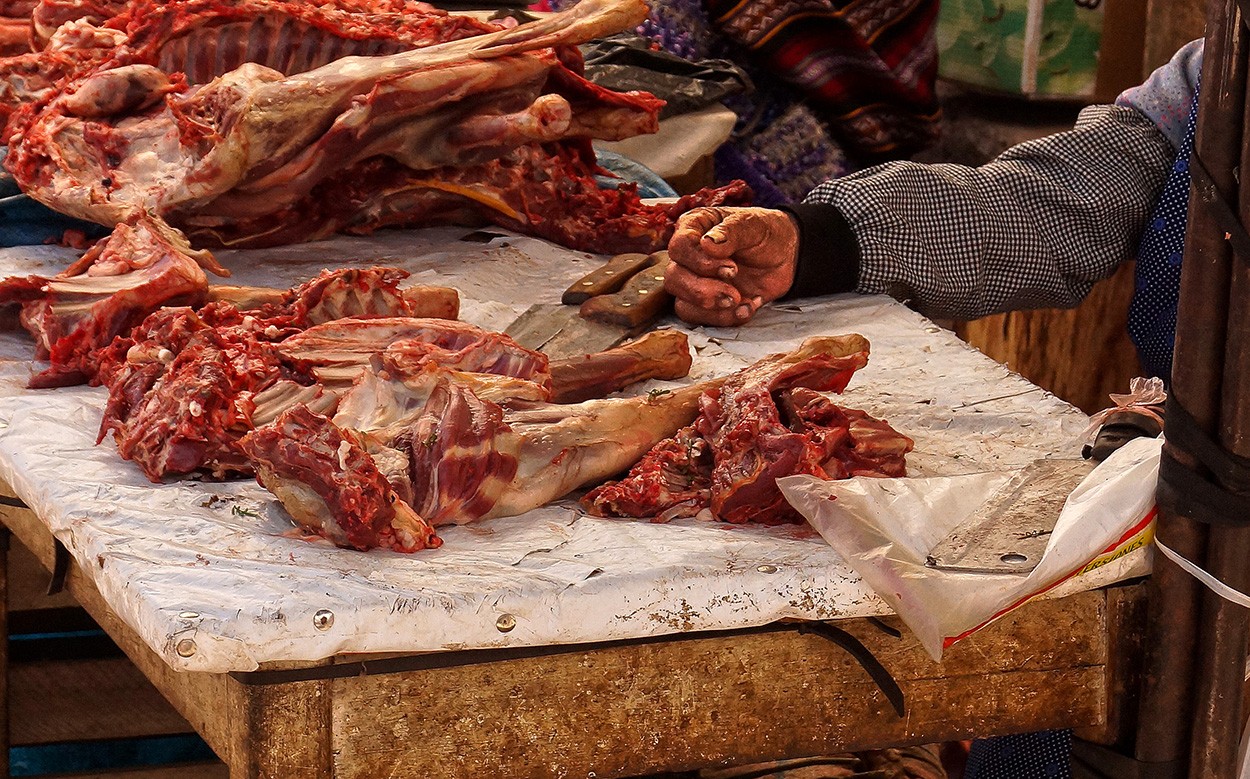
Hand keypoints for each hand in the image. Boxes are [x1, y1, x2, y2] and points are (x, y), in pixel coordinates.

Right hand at [664, 207, 797, 326]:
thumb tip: (707, 243)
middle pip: (674, 279)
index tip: (731, 267)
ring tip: (741, 302)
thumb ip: (731, 232)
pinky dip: (725, 318)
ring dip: (713, 309)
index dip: (700, 262)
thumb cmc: (765, 233)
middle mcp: (688, 256)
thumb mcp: (753, 225)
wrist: (785, 256)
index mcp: (694, 228)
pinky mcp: (707, 302)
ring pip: (683, 304)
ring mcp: (696, 281)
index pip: (679, 247)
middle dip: (703, 291)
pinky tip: (747, 307)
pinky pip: (702, 318)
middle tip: (733, 292)